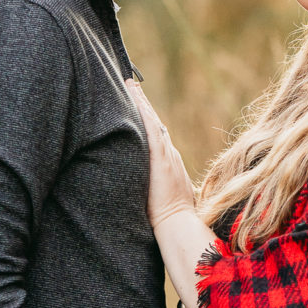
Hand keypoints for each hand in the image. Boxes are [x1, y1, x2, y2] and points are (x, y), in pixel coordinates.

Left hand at [127, 80, 195, 229]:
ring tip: (129, 84)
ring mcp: (166, 154)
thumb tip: (153, 191)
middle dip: (142, 103)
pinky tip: (135, 98)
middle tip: (131, 84)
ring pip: (152, 121)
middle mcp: (169, 154)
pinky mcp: (161, 158)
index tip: (140, 104)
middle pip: (154, 122)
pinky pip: (151, 129)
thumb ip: (160, 189)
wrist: (177, 223)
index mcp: (169, 162)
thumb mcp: (167, 198)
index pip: (156, 135)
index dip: (148, 118)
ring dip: (141, 102)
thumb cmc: (173, 218)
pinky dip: (143, 112)